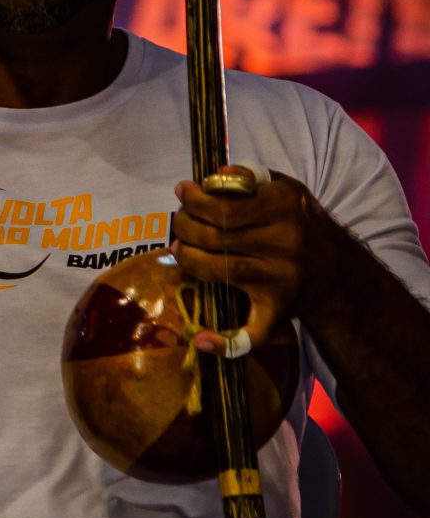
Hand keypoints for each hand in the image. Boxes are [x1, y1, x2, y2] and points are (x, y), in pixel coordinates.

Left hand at [172, 167, 340, 353]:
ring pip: (217, 271)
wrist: (338, 271)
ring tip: (180, 247)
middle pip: (213, 237)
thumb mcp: (285, 187)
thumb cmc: (299, 221)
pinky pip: (251, 332)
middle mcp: (285, 243)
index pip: (222, 207)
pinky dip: (225, 342)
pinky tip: (201, 340)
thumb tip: (217, 175)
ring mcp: (281, 279)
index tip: (182, 192)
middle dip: (183, 225)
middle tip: (179, 222)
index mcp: (284, 207)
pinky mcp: (278, 308)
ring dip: (186, 259)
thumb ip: (251, 176)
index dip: (193, 200)